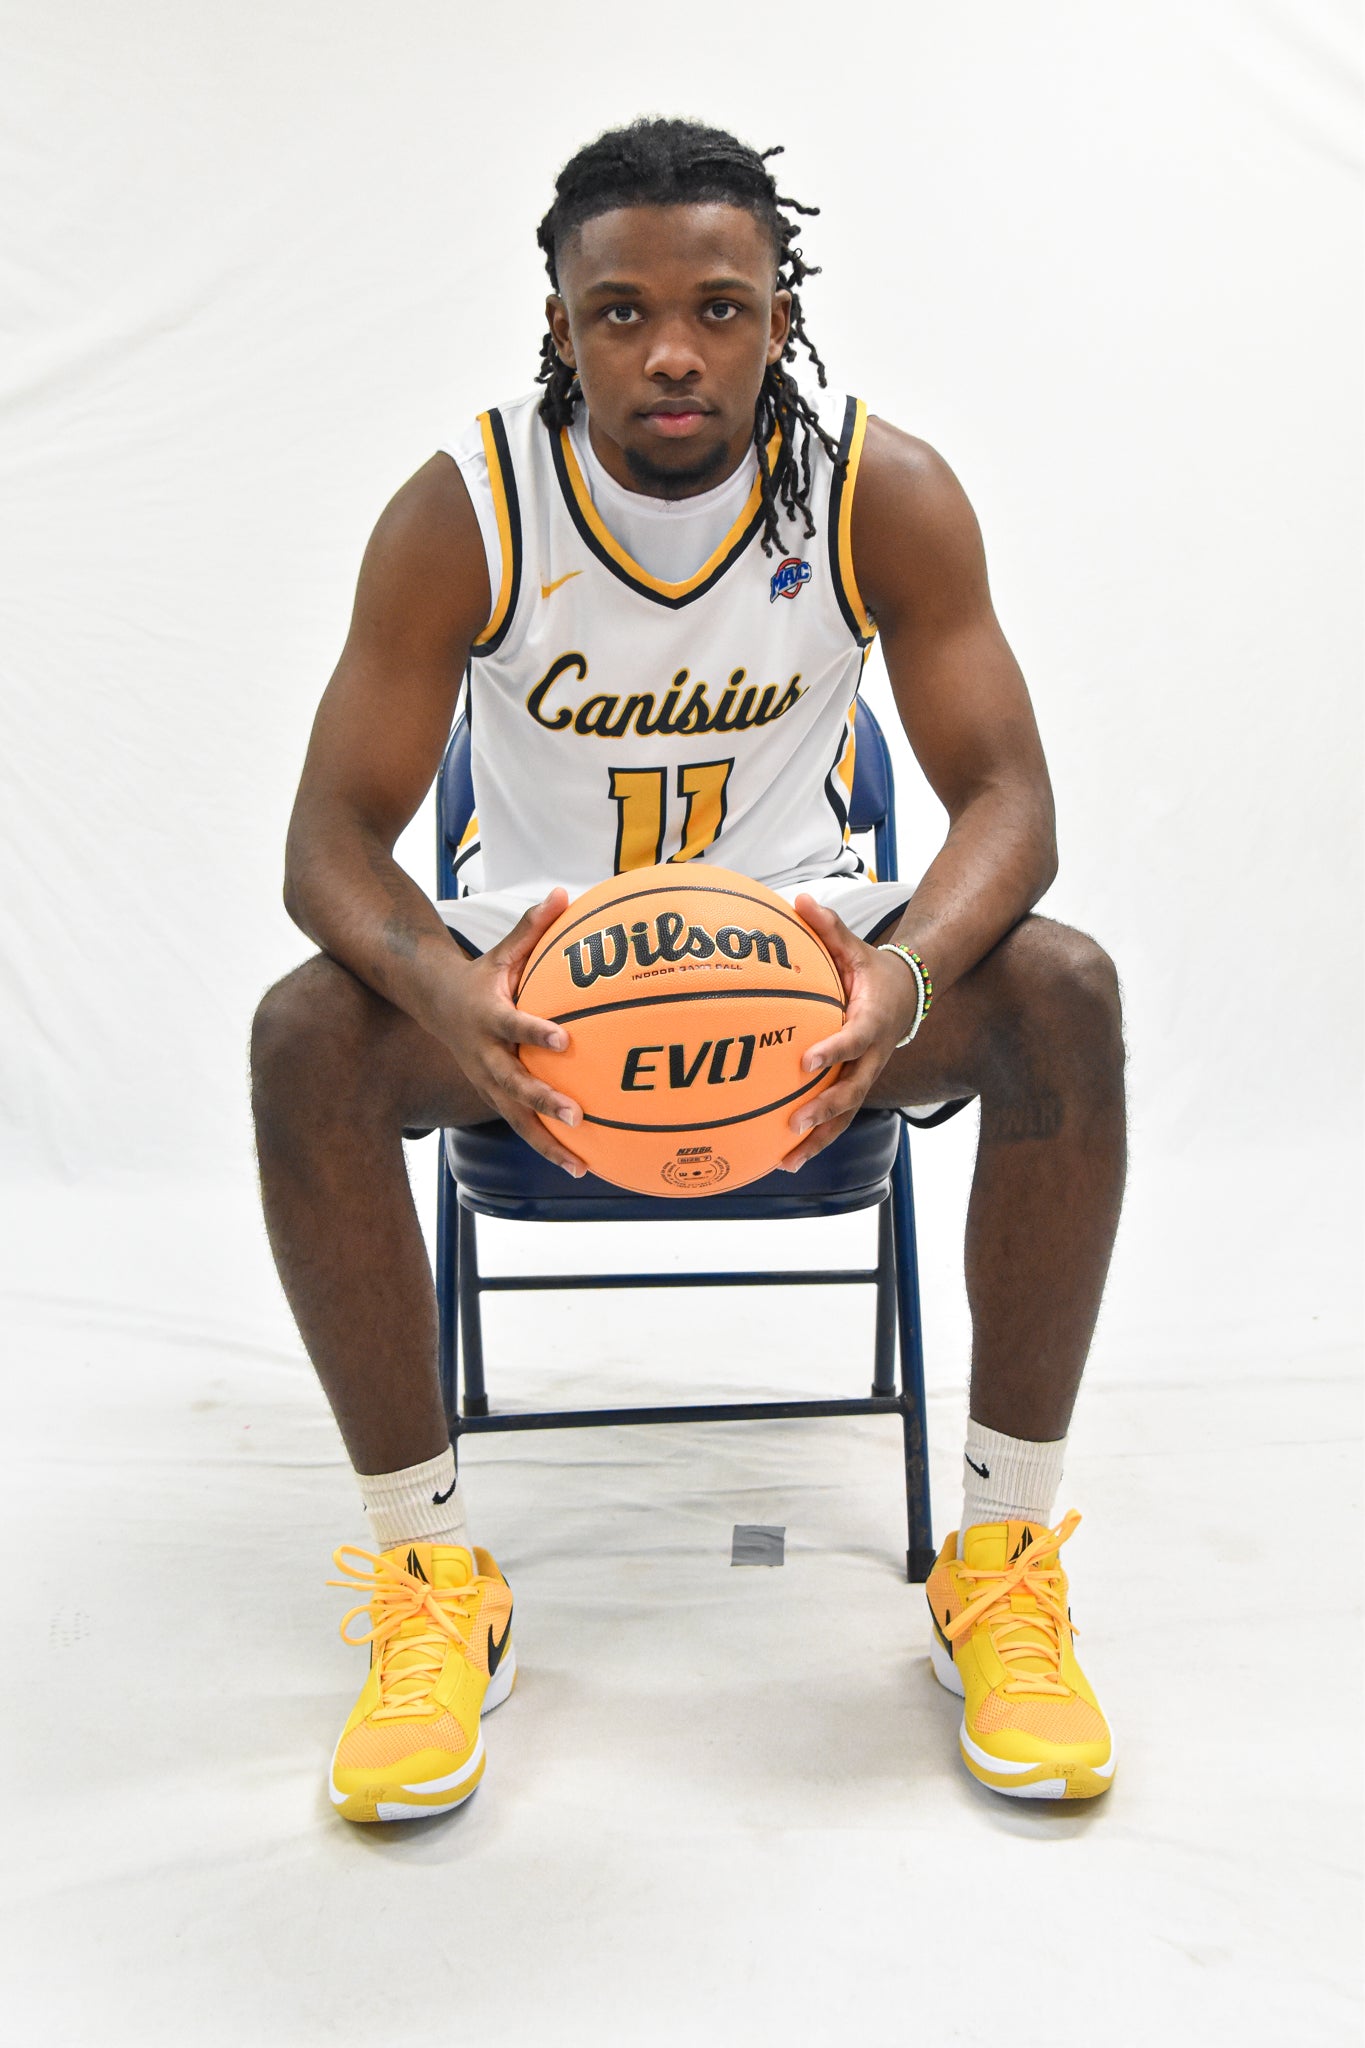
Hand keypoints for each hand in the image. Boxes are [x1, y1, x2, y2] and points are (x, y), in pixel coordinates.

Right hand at [438, 889, 586, 1174]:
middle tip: (577, 1114)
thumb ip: (532, 927)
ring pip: (516, 1119)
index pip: (512, 1025)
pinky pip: (521, 1126)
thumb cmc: (480, 976)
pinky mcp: (492, 1098)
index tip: (564, 1039)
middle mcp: (484, 1056)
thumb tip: (563, 893)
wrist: (433, 1005)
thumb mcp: (502, 951)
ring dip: (547, 1142)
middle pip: (513, 1085)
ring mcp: (486, 1082)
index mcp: (487, 1016)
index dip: (535, 1032)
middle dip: (543, 1102)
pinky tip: (580, 1164)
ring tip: (580, 1164)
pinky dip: (547, 1146)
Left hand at [780, 895, 919, 1170]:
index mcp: (872, 1020)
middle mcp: (873, 1055)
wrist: (909, 995)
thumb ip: (829, 929)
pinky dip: (816, 1140)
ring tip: (787, 1161)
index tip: (805, 1060)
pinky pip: (839, 1118)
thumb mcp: (856, 947)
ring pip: (847, 1115)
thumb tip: (801, 901)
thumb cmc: (873, 971)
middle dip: (825, 1110)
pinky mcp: (857, 1087)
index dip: (833, 1050)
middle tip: (794, 1123)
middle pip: (853, 1090)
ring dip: (819, 1139)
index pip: (854, 1039)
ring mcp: (867, 1076)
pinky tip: (784, 1159)